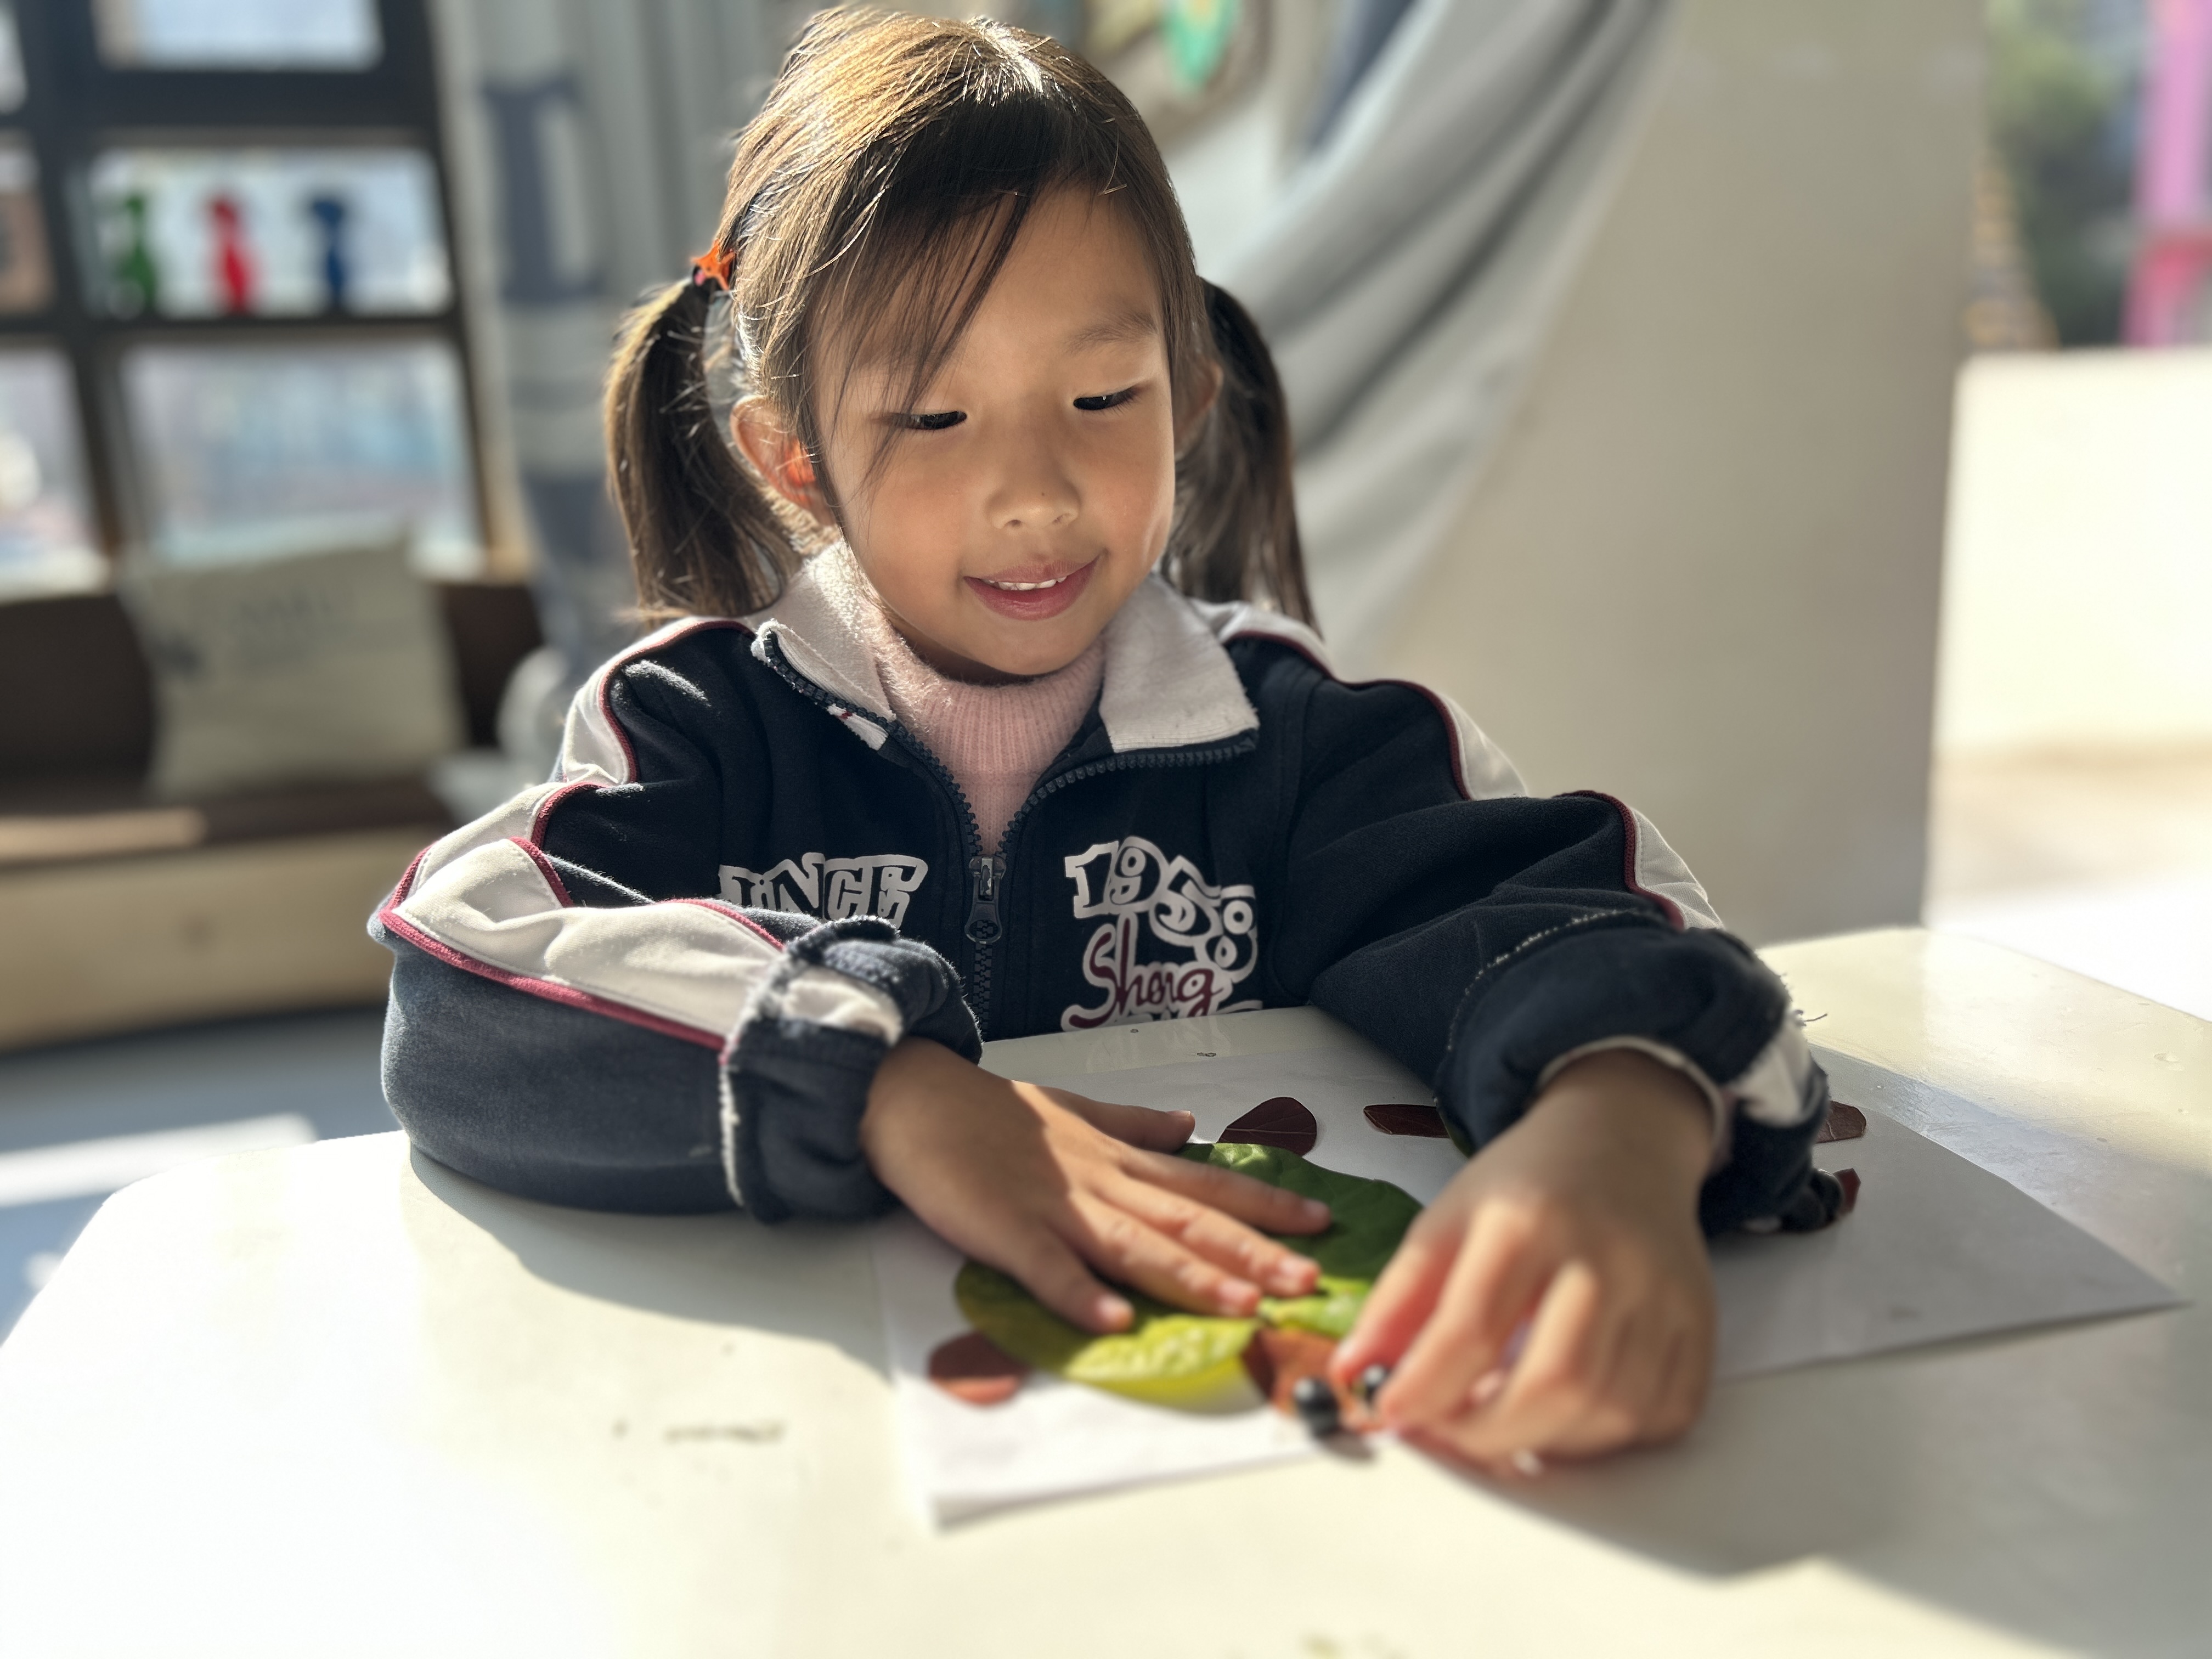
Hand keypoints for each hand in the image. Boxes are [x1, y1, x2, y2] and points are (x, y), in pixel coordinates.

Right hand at [861, 1037, 1330, 1332]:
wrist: (914, 1096)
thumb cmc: (992, 1113)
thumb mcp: (1075, 1112)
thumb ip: (1133, 1125)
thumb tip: (1189, 1126)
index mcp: (1119, 1160)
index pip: (1207, 1185)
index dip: (1267, 1204)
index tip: (1323, 1222)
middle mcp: (1101, 1183)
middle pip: (1188, 1221)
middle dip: (1254, 1252)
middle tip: (1310, 1281)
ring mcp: (1055, 1207)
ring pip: (1134, 1246)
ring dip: (1191, 1276)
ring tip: (1243, 1305)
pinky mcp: (1005, 1230)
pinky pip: (1048, 1269)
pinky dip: (1080, 1294)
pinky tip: (1114, 1319)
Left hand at [1331, 1049, 1714, 1471]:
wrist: (1622, 1142)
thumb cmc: (1527, 1186)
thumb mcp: (1448, 1217)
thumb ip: (1399, 1297)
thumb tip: (1355, 1372)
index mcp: (1527, 1218)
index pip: (1473, 1326)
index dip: (1425, 1387)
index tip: (1390, 1415)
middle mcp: (1605, 1255)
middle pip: (1556, 1381)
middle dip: (1488, 1435)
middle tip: (1449, 1435)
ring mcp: (1663, 1291)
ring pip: (1612, 1410)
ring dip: (1544, 1442)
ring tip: (1500, 1423)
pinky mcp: (1700, 1322)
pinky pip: (1663, 1415)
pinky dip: (1607, 1437)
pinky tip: (1564, 1415)